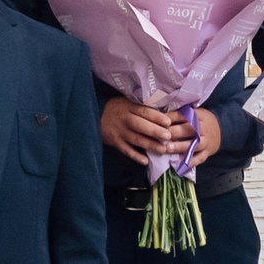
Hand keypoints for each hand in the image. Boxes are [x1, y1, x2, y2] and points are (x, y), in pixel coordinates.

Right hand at [103, 98, 219, 162]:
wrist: (94, 116)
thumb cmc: (117, 108)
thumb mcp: (128, 102)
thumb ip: (143, 106)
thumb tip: (165, 110)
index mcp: (129, 107)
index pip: (144, 111)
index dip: (156, 117)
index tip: (168, 122)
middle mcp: (125, 119)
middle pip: (140, 125)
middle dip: (154, 131)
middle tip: (168, 136)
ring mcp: (120, 132)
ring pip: (136, 139)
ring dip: (149, 145)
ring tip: (162, 149)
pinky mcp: (116, 142)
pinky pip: (126, 150)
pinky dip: (135, 156)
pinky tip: (145, 161)